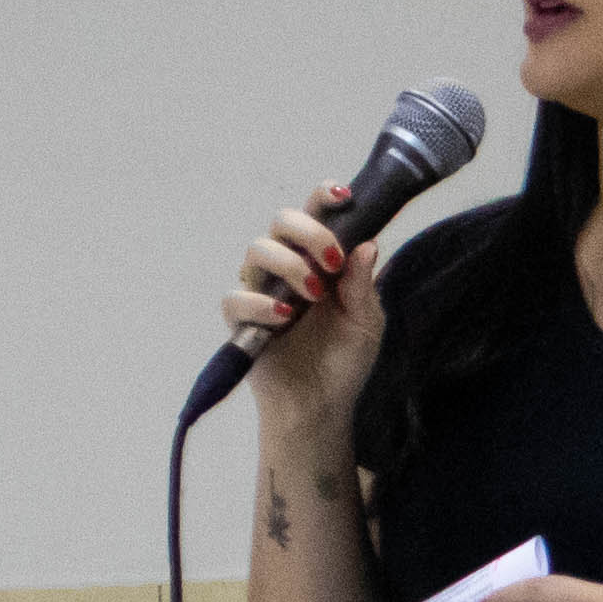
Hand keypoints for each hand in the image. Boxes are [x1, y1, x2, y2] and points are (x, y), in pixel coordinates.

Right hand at [224, 185, 381, 431]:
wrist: (321, 407)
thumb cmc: (344, 362)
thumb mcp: (366, 323)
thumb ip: (362, 285)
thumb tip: (367, 244)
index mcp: (320, 261)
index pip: (314, 216)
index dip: (322, 197)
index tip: (342, 195)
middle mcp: (287, 267)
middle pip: (280, 221)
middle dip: (308, 232)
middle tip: (332, 262)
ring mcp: (262, 291)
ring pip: (257, 249)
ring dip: (289, 266)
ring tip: (313, 296)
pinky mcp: (241, 320)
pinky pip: (235, 297)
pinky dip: (259, 303)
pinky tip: (284, 319)